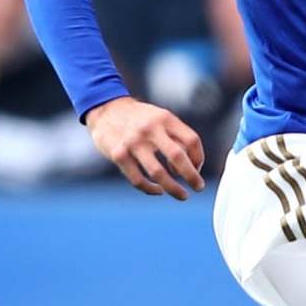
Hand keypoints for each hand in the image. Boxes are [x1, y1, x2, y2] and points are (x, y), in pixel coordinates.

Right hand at [85, 96, 205, 197]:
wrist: (106, 109)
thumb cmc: (140, 119)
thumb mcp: (160, 118)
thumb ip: (177, 137)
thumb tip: (192, 166)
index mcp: (165, 118)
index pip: (191, 140)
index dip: (198, 158)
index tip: (197, 169)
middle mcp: (150, 129)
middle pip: (177, 157)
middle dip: (192, 176)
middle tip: (198, 187)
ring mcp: (133, 142)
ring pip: (158, 173)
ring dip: (173, 188)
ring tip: (182, 195)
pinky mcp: (118, 155)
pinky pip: (138, 179)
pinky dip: (151, 189)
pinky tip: (158, 190)